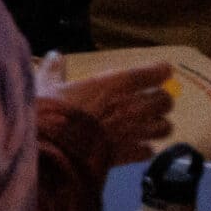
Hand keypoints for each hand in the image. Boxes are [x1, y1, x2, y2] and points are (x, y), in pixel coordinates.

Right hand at [36, 54, 175, 165]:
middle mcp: (131, 107)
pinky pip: (149, 150)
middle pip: (165, 101)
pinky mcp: (129, 154)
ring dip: (157, 124)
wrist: (54, 151)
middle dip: (160, 99)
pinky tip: (132, 145)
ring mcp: (133, 133)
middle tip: (149, 99)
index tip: (162, 69)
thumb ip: (53, 69)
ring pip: (164, 127)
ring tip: (146, 123)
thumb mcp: (45, 85)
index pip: (150, 74)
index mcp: (113, 85)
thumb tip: (56, 55)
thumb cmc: (50, 112)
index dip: (159, 70)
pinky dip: (144, 147)